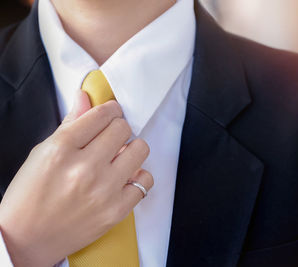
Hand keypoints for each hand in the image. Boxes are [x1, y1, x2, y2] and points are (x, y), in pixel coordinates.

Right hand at [0, 91, 152, 266]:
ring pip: (140, 149)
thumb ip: (69, 124)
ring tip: (120, 157)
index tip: (111, 113)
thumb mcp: (42, 153)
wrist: (26, 239)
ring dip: (132, 149)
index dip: (109, 109)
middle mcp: (84, 168)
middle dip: (118, 128)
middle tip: (112, 138)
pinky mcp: (116, 210)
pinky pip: (145, 181)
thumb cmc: (30, 196)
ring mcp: (103, 190)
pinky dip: (138, 177)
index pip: (101, 114)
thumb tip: (85, 97)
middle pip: (123, 128)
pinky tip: (124, 178)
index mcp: (61, 149)